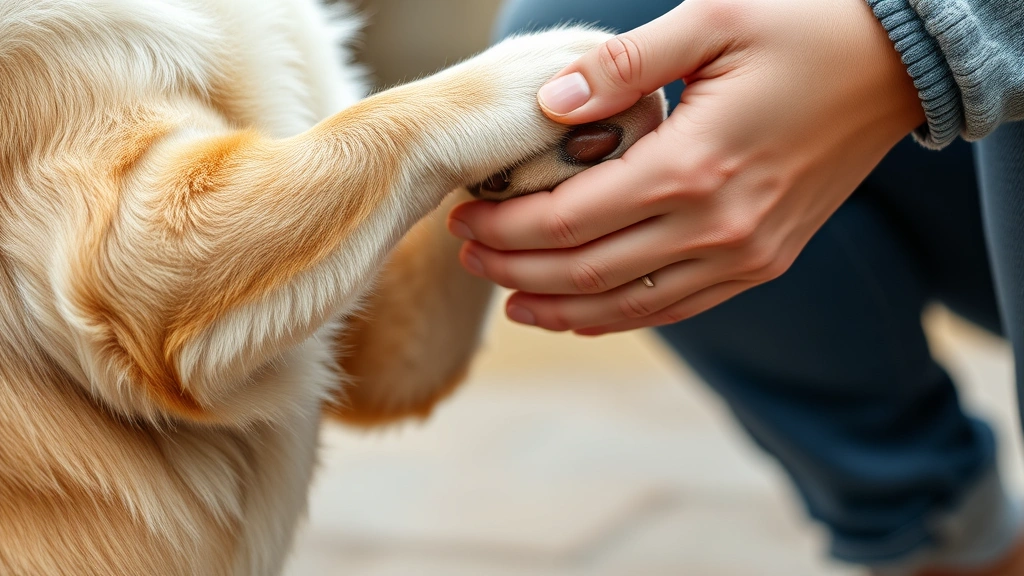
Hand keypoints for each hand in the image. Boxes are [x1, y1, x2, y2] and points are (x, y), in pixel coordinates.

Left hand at [448, 0, 924, 334]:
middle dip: (516, 270)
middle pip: (588, 272)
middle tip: (468, 255)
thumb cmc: (802, 31)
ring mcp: (744, 255)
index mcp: (693, 166)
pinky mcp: (762, 263)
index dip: (507, 228)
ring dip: (561, 309)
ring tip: (510, 300)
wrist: (894, 69)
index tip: (463, 218)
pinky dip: (621, 315)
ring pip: (630, 306)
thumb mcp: (710, 18)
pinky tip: (582, 313)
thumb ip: (621, 64)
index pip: (570, 219)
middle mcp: (717, 227)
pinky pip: (676, 307)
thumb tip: (547, 103)